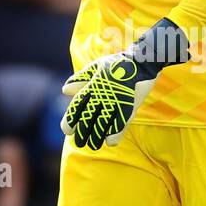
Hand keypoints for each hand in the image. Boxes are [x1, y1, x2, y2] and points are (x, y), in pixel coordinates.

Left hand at [61, 18, 187, 149]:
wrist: (141, 60)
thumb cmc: (116, 64)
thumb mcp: (96, 67)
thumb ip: (80, 79)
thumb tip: (64, 90)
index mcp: (93, 85)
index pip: (77, 106)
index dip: (70, 120)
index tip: (67, 130)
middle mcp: (102, 94)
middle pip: (87, 118)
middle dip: (81, 133)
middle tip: (79, 142)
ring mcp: (116, 101)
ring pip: (103, 124)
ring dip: (96, 137)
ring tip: (93, 145)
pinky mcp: (129, 106)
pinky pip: (120, 123)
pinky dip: (115, 134)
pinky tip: (110, 142)